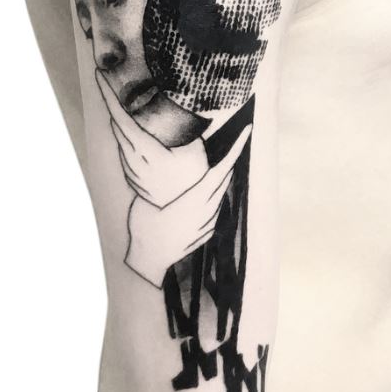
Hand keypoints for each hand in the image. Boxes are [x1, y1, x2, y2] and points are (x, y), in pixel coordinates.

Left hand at [96, 70, 207, 207]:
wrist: (179, 216)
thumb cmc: (191, 180)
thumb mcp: (193, 149)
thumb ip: (183, 127)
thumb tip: (180, 105)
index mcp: (145, 147)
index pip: (120, 114)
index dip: (108, 93)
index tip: (98, 73)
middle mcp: (132, 156)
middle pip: (117, 121)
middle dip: (115, 99)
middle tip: (115, 78)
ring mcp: (129, 167)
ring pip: (120, 135)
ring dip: (123, 117)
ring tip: (131, 101)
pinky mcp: (131, 175)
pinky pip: (126, 148)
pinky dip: (129, 135)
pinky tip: (140, 131)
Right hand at [124, 124, 252, 285]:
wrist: (146, 261)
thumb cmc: (142, 226)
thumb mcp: (149, 197)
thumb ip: (163, 182)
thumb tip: (163, 162)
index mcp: (195, 197)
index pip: (222, 168)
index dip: (236, 148)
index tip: (248, 130)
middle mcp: (207, 210)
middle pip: (225, 178)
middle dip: (229, 160)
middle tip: (234, 141)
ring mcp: (208, 223)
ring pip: (221, 195)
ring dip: (220, 179)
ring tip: (218, 165)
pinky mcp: (205, 234)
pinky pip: (215, 210)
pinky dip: (213, 199)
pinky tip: (206, 195)